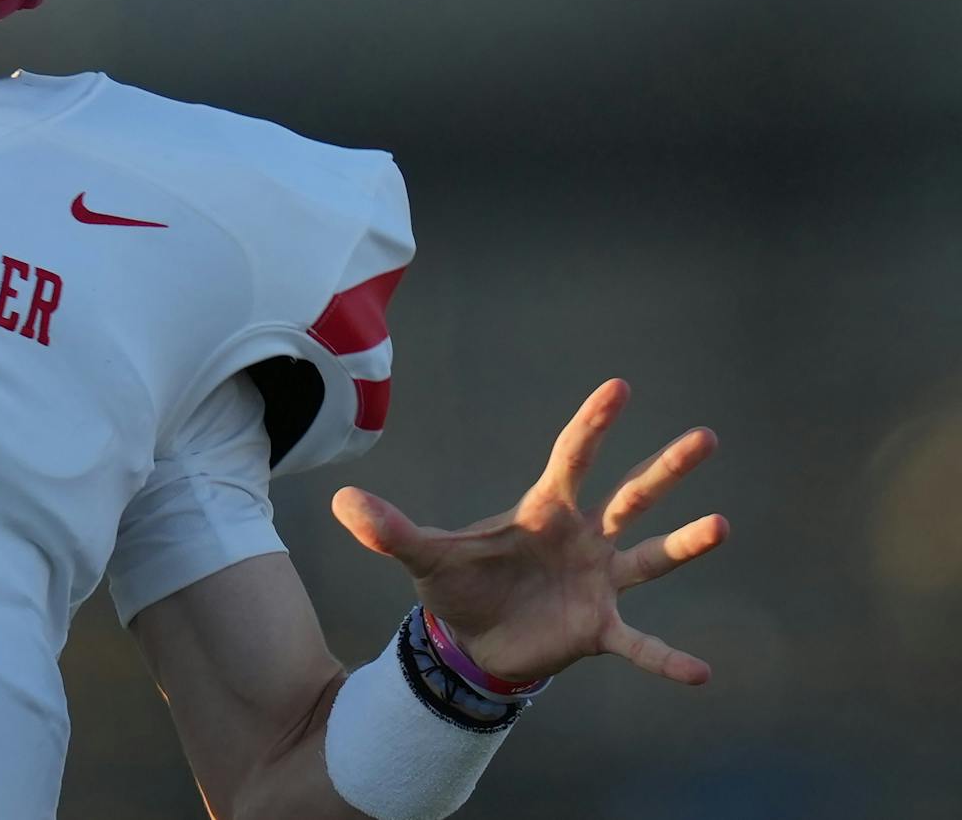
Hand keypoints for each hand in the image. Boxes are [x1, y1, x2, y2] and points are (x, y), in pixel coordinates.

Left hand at [331, 378, 727, 686]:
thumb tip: (339, 501)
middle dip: (665, 469)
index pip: (572, 457)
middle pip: (631, 496)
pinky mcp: (598, 628)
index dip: (593, 424)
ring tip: (720, 526)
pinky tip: (702, 672)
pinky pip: (640, 644)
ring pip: (651, 557)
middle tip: (705, 438)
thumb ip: (387, 530)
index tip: (619, 387)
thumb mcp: (421, 555)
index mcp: (544, 510)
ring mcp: (597, 582)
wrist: (471, 641)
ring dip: (685, 544)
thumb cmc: (458, 584)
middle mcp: (582, 538)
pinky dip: (666, 659)